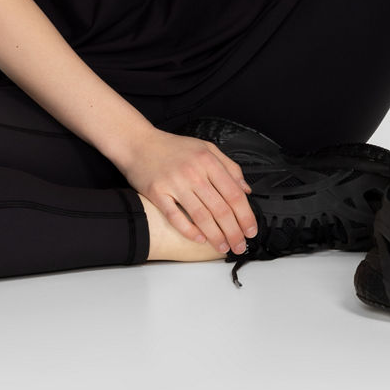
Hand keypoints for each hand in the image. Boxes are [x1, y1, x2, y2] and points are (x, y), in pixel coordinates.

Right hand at [117, 127, 258, 254]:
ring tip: (223, 247)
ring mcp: (175, 183)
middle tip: (239, 245)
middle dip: (234, 232)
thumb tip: (246, 189)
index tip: (250, 230)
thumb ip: (229, 167)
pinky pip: (176, 217)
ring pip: (201, 216)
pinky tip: (199, 238)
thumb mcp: (206, 148)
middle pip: (220, 208)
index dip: (245, 215)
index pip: (233, 193)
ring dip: (215, 236)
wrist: (139, 143)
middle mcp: (193, 172)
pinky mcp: (158, 193)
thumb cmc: (172, 147)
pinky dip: (189, 231)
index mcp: (208, 160)